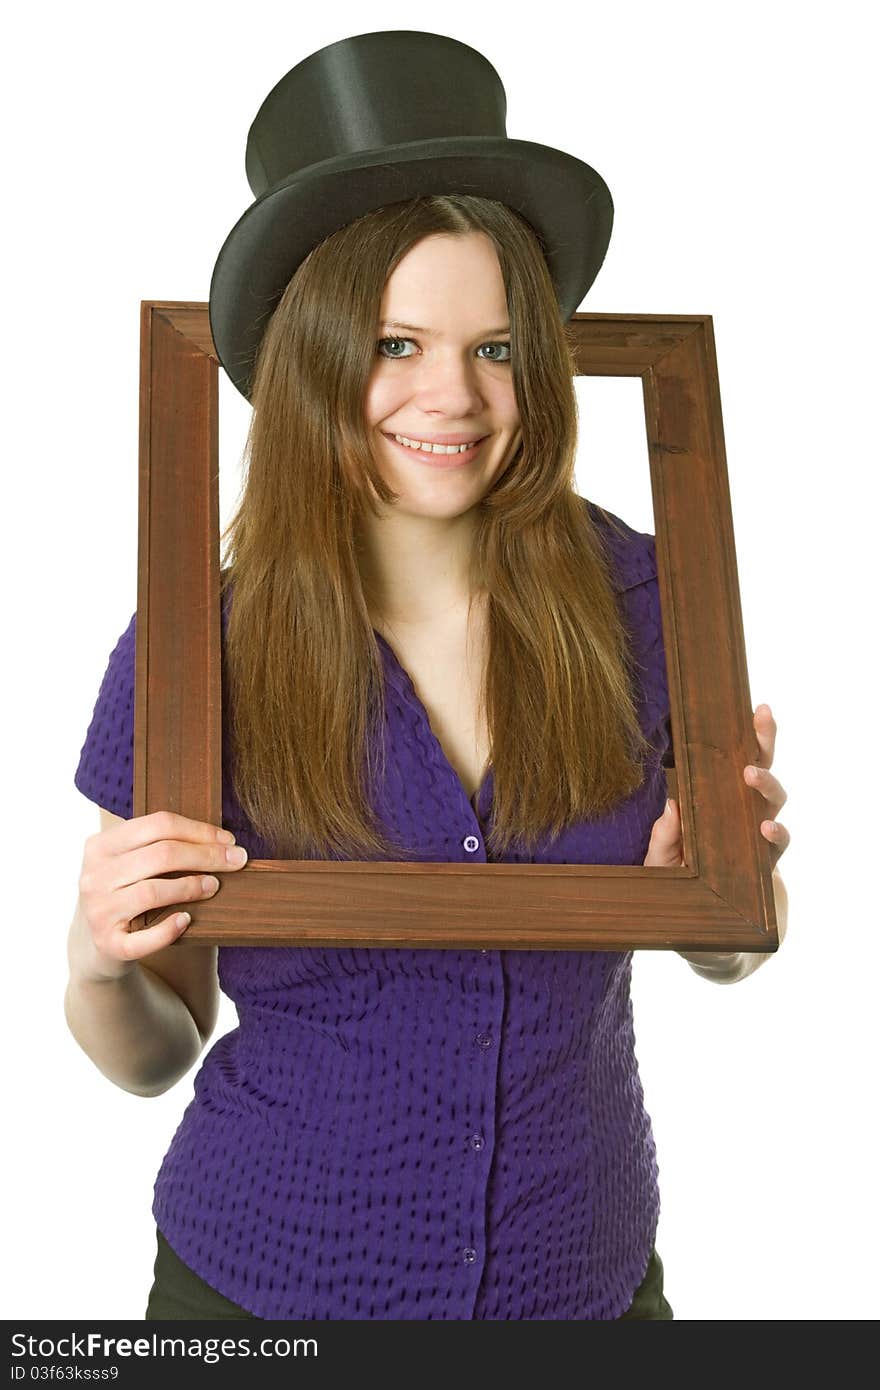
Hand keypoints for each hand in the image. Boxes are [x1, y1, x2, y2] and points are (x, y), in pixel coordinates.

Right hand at [74, 810, 248, 981]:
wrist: (100, 943)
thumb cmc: (129, 893)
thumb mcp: (133, 862)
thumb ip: (163, 845)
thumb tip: (224, 840)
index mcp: (101, 845)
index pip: (158, 825)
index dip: (199, 830)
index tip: (229, 840)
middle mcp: (93, 876)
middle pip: (161, 855)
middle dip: (205, 856)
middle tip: (236, 861)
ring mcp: (97, 911)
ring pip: (152, 891)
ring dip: (191, 887)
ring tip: (214, 886)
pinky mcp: (108, 944)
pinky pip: (143, 938)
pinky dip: (168, 929)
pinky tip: (186, 920)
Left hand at [644, 703, 788, 962]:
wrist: (710, 948)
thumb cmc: (681, 898)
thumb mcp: (661, 868)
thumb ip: (665, 839)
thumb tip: (672, 803)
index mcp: (717, 812)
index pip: (730, 770)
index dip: (744, 741)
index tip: (749, 708)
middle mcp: (742, 825)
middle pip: (760, 778)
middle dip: (763, 746)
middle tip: (759, 721)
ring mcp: (757, 849)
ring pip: (772, 808)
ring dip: (766, 789)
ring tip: (752, 777)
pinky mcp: (767, 875)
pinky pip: (775, 850)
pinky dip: (774, 838)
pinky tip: (766, 831)